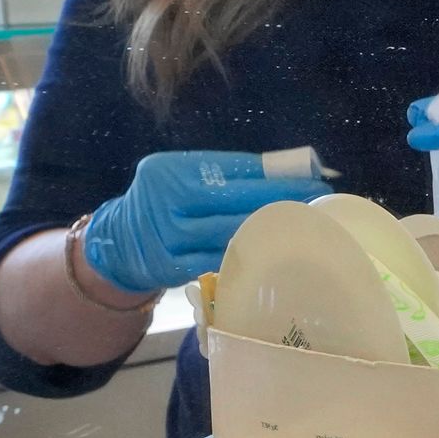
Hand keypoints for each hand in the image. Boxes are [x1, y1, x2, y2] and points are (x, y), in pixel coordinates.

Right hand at [77, 151, 329, 296]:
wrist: (120, 242)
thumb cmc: (167, 202)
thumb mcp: (187, 176)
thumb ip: (232, 173)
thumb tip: (296, 170)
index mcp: (172, 170)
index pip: (237, 170)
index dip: (279, 177)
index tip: (316, 181)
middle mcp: (164, 200)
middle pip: (237, 201)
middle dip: (282, 202)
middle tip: (318, 204)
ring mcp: (165, 236)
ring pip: (231, 233)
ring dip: (269, 230)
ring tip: (301, 226)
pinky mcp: (170, 267)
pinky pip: (218, 259)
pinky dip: (246, 254)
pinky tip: (271, 251)